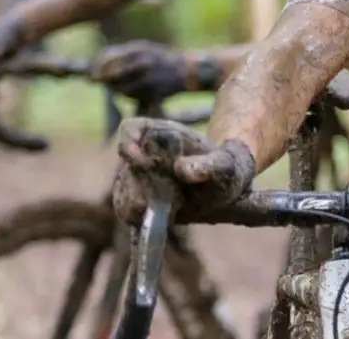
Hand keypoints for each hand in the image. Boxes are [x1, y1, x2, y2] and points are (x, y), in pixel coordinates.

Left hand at [90, 41, 186, 102]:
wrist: (186, 70)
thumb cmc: (159, 59)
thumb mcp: (143, 49)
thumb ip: (121, 55)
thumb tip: (95, 66)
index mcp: (139, 49)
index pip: (110, 57)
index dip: (98, 67)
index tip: (91, 74)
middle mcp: (143, 62)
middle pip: (113, 74)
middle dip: (104, 80)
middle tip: (99, 82)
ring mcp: (150, 77)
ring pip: (122, 88)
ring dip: (116, 90)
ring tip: (118, 87)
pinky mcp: (155, 91)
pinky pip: (134, 97)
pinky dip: (129, 96)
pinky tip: (132, 92)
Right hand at [112, 117, 254, 225]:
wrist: (226, 187)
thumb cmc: (226, 168)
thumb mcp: (225, 165)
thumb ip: (208, 165)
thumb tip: (181, 170)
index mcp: (161, 133)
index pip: (131, 129)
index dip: (129, 142)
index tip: (140, 160)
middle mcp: (143, 153)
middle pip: (124, 167)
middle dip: (133, 186)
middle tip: (147, 203)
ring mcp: (138, 177)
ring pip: (121, 191)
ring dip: (136, 204)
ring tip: (165, 210)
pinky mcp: (139, 200)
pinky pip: (125, 208)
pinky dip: (137, 216)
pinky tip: (161, 218)